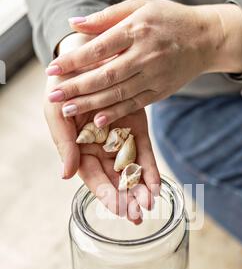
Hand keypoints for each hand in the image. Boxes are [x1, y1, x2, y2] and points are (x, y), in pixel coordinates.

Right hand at [44, 36, 159, 223]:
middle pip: (115, 180)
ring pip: (131, 171)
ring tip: (150, 204)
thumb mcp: (57, 112)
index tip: (118, 209)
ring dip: (141, 189)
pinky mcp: (137, 129)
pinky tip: (158, 187)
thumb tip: (66, 176)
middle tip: (138, 214)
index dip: (105, 195)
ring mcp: (120, 140)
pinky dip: (151, 171)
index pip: (93, 178)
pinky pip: (145, 154)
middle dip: (126, 198)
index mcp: (79, 149)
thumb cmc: (65, 86)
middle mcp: (101, 150)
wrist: (89, 54)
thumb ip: (63, 144)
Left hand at [46, 0, 241, 126]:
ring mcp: (154, 76)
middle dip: (76, 87)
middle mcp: (145, 55)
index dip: (74, 60)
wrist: (204, 39)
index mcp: (137, 30)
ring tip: (67, 110)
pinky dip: (116, 113)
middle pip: (105, 75)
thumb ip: (105, 17)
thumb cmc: (167, 19)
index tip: (52, 70)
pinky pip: (135, 105)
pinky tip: (98, 119)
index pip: (99, 48)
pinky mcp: (161, 92)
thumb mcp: (138, 7)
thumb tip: (73, 24)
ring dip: (91, 104)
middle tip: (54, 96)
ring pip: (118, 94)